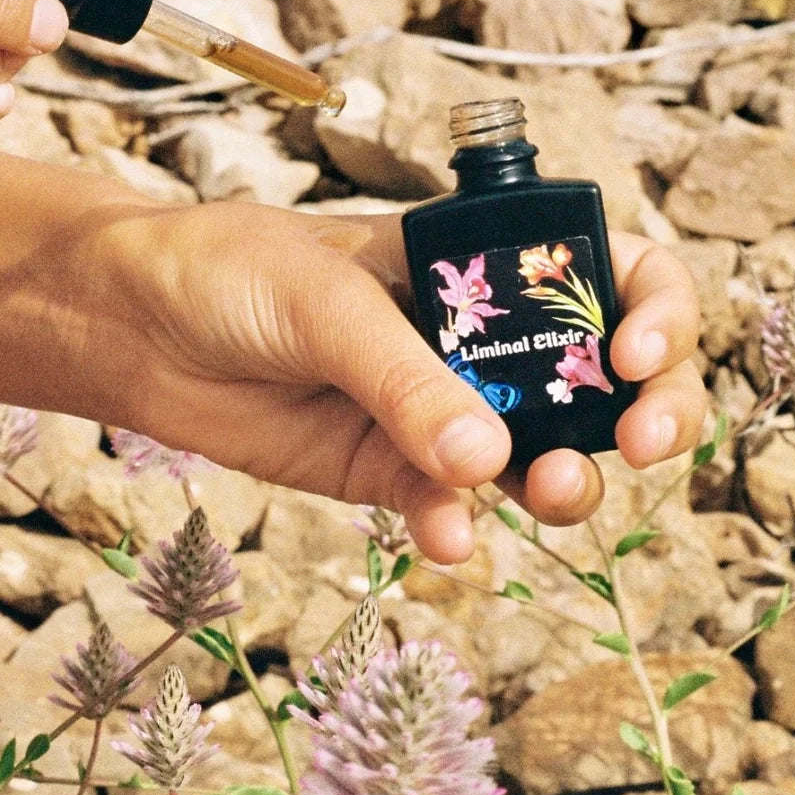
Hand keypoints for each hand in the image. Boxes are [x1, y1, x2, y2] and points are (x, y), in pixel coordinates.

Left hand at [113, 203, 707, 563]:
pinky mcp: (395, 471)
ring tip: (549, 490)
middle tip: (639, 440)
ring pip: (546, 456)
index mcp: (487, 262)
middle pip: (608, 379)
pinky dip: (456, 525)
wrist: (139, 327)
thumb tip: (488, 462)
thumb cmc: (234, 270)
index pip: (612, 275)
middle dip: (649, 410)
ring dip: (568, 481)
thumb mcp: (328, 301)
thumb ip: (408, 378)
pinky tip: (440, 533)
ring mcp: (445, 408)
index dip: (655, 311)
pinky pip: (453, 508)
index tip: (632, 352)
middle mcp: (484, 337)